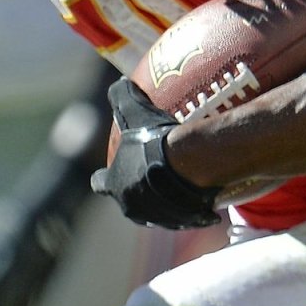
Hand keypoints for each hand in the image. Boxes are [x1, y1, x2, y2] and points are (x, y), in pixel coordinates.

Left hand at [91, 78, 219, 229]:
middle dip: (137, 192)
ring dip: (165, 203)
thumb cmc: (155, 141)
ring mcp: (156, 218)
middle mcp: (131, 206)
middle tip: (151, 176)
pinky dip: (192, 209)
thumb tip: (119, 81)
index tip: (109, 174)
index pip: (101, 183)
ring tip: (180, 187)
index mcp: (115, 185)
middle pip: (129, 201)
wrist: (188, 166)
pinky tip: (204, 197)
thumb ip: (121, 96)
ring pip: (158, 212)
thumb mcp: (135, 111)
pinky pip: (186, 217)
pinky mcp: (182, 223)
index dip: (104, 178)